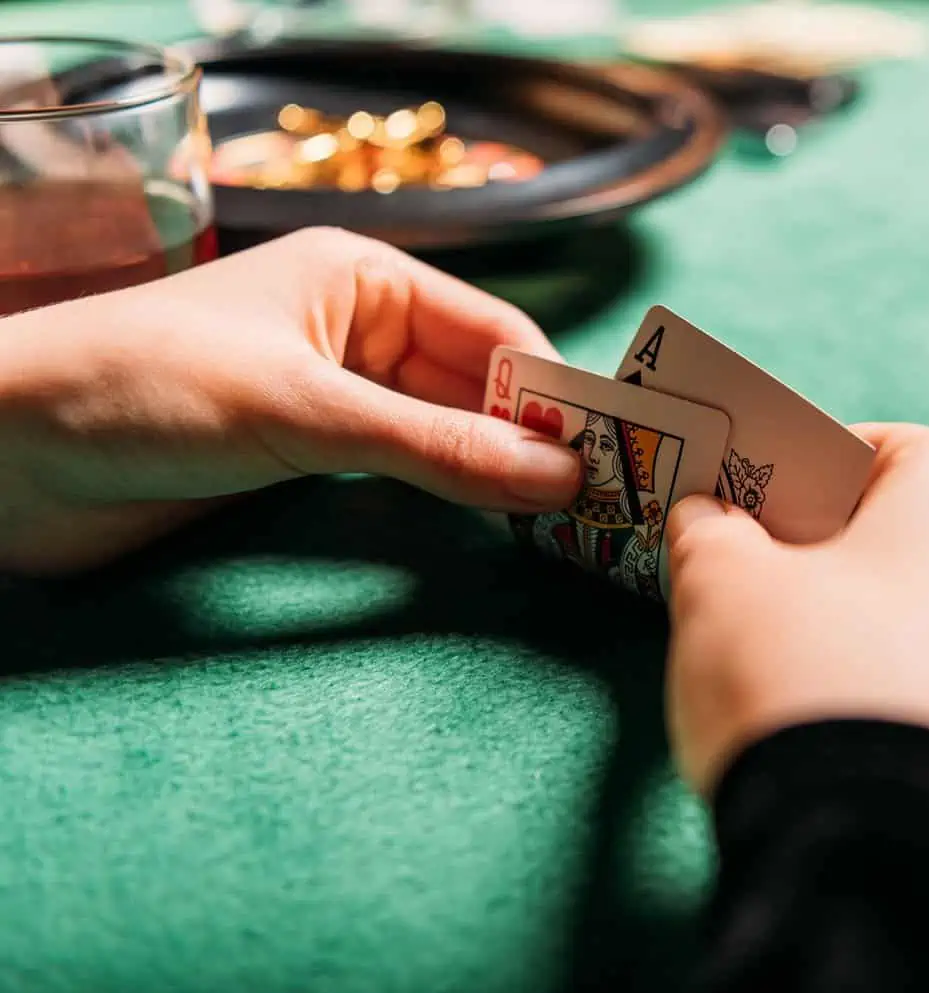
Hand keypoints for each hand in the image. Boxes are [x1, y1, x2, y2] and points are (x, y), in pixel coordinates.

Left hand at [0, 228, 579, 574]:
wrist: (8, 453)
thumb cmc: (145, 387)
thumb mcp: (306, 411)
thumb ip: (438, 447)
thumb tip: (563, 476)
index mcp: (367, 280)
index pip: (500, 336)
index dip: (560, 396)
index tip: (617, 458)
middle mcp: (364, 332)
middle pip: (485, 386)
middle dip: (541, 439)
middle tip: (613, 504)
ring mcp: (341, 397)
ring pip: (453, 433)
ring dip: (505, 474)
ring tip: (575, 523)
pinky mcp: (314, 458)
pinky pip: (411, 471)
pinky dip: (456, 496)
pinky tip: (499, 525)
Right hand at [664, 424, 928, 824]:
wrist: (884, 865)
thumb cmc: (807, 680)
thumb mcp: (721, 583)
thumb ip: (712, 531)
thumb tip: (712, 522)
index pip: (865, 453)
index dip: (789, 485)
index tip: (741, 527)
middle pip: (913, 538)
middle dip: (838, 563)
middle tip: (762, 600)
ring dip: (884, 636)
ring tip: (809, 682)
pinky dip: (924, 705)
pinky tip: (865, 737)